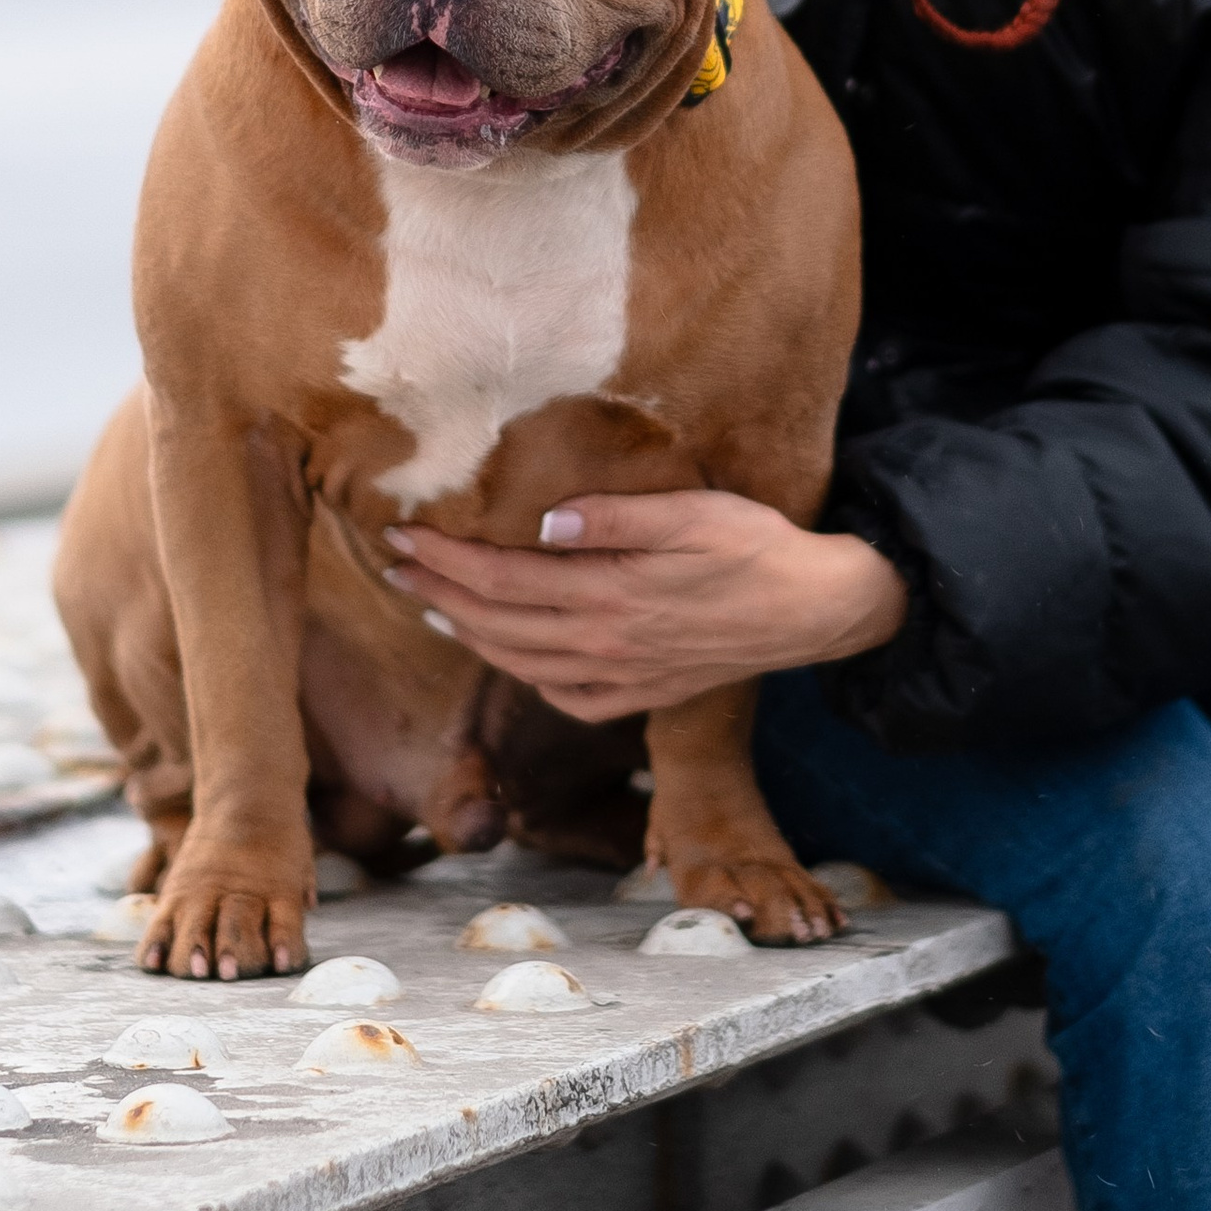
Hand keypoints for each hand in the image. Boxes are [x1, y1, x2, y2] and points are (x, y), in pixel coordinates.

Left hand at [385, 492, 908, 719]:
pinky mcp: (641, 694)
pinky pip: (565, 696)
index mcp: (611, 595)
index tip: (404, 536)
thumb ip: (618, 518)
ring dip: (468, 635)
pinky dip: (525, 676)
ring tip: (432, 606)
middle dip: (438, 594)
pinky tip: (513, 656)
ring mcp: (622, 678)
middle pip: (497, 626)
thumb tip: (545, 519)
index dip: (446, 560)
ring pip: (521, 664)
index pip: (502, 581)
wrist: (814, 610)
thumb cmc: (756, 547)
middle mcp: (606, 645)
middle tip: (396, 565)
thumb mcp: (694, 513)